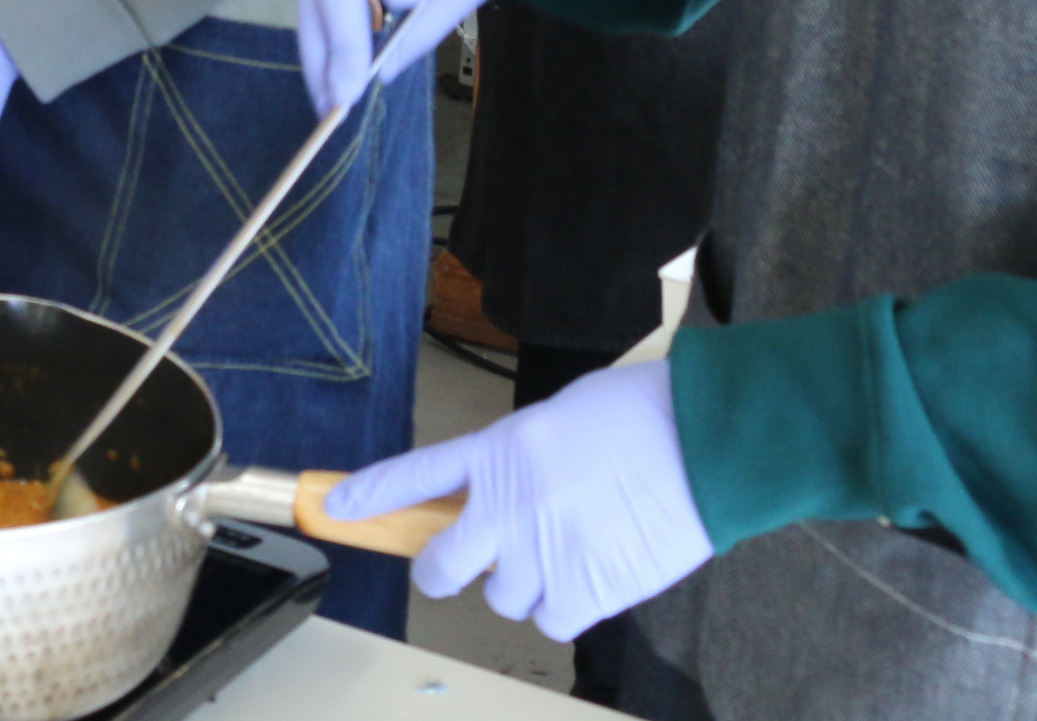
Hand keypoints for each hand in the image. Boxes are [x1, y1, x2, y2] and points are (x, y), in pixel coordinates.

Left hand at [326, 360, 711, 639]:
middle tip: (464, 562)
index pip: (413, 475)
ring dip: (524, 584)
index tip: (334, 508)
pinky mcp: (586, 590)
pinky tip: (592, 575)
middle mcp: (508, 507)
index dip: (368, 496)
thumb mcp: (556, 419)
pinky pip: (550, 620)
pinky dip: (565, 606)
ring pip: (502, 598)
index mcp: (498, 450)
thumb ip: (517, 461)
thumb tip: (503, 496)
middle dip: (442, 569)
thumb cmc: (640, 415)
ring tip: (567, 550)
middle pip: (440, 566)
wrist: (702, 440)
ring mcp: (544, 553)